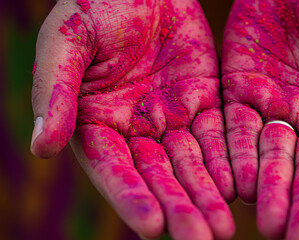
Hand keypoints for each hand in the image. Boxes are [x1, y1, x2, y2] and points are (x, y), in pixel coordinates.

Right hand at [30, 0, 234, 238]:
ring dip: (206, 195)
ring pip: (191, 164)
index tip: (152, 227)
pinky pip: (217, 135)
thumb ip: (55, 93)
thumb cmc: (95, 7)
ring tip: (222, 229)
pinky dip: (227, 161)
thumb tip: (41, 148)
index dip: (131, 198)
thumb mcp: (67, 43)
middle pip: (158, 176)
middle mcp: (136, 129)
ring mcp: (171, 118)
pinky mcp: (203, 102)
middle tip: (199, 239)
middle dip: (178, 208)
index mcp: (96, 123)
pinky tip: (238, 187)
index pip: (114, 169)